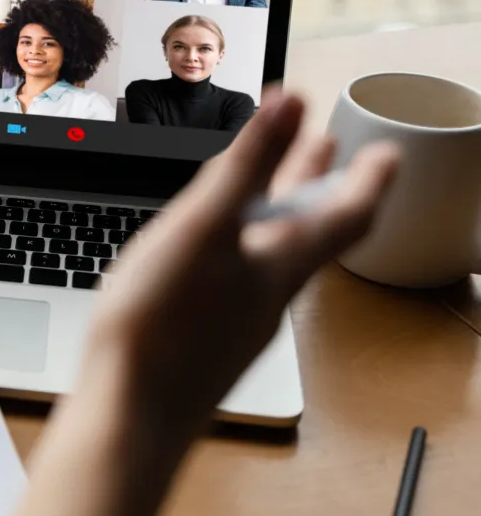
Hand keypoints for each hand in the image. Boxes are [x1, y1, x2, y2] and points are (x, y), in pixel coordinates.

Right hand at [0, 92, 399, 515]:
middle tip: (325, 146)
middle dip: (316, 182)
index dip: (368, 178)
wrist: (128, 412)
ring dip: (278, 211)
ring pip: (272, 255)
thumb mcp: (204, 225)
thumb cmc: (163, 322)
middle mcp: (269, 293)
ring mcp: (237, 321)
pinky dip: (241, 245)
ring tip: (271, 185)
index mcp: (279, 262)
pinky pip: (239, 279)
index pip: (344, 213)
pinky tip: (213, 249)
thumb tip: (292, 103)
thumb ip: (247, 164)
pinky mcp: (205, 340)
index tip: (387, 151)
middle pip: (307, 231)